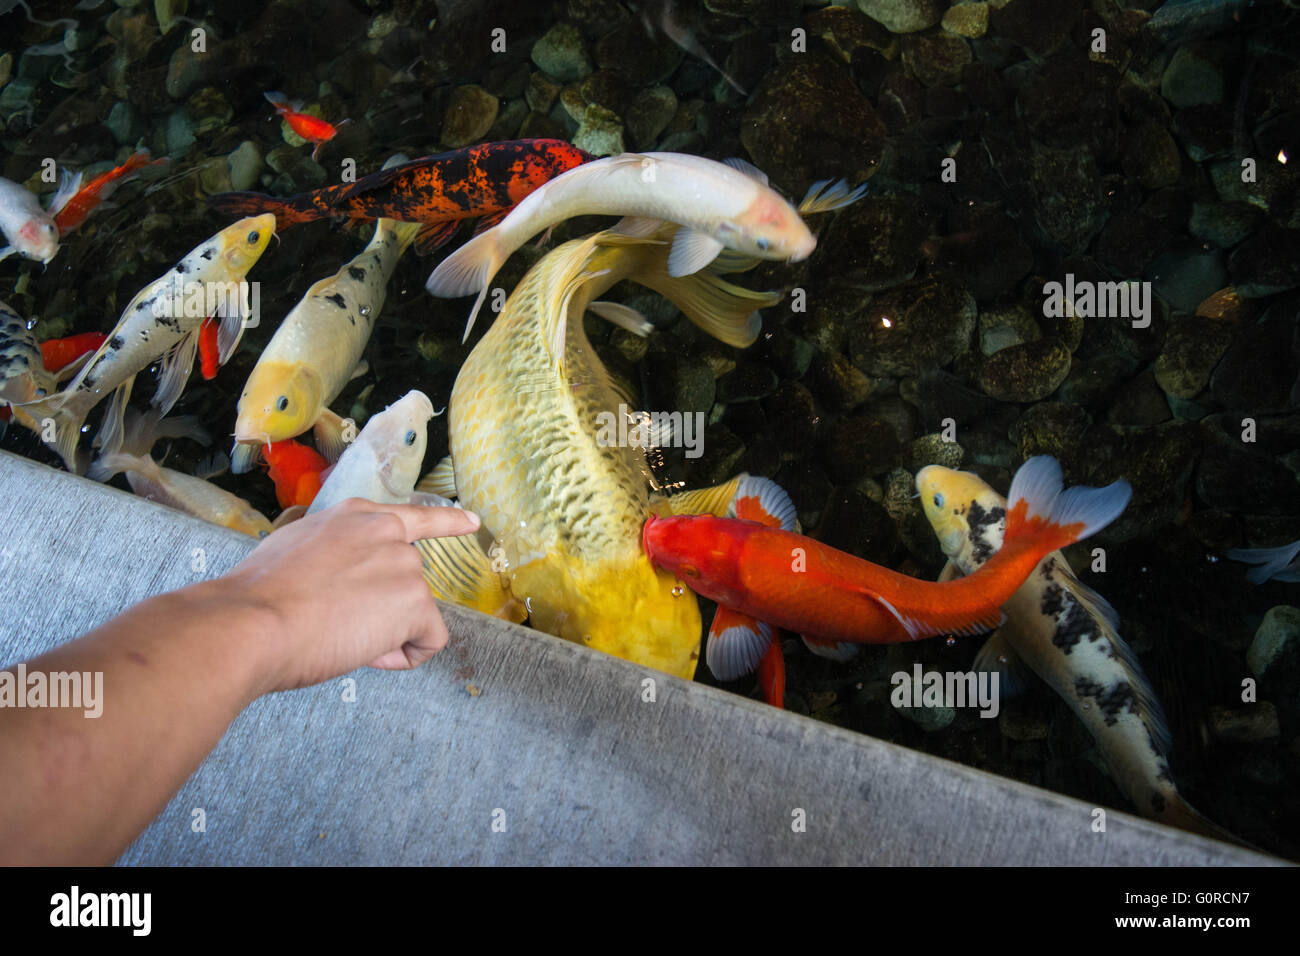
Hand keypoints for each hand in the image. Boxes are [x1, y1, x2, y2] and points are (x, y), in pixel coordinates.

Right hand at [222, 497, 480, 692]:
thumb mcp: (293, 552)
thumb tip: (332, 581)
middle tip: (329, 624)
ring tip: (335, 635)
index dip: (446, 522)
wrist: (252, 622)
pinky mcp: (415, 600)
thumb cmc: (257, 598)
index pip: (411, 517)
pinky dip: (403, 656)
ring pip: (413, 614)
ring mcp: (404, 565)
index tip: (473, 522)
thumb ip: (330, 555)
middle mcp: (386, 532)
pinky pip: (429, 640)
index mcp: (355, 517)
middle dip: (379, 611)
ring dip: (383, 634)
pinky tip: (366, 653)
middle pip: (405, 582)